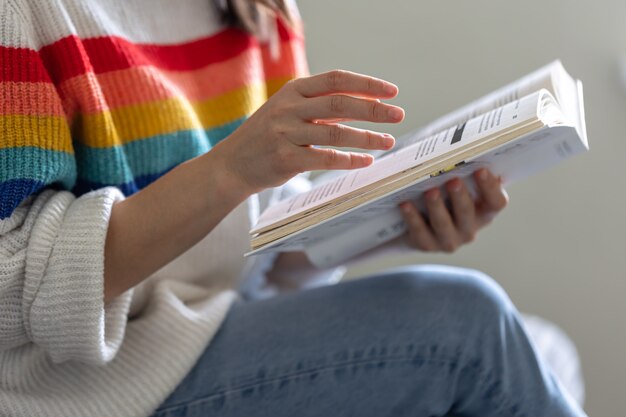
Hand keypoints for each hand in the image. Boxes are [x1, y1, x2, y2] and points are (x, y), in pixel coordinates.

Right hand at [211, 70, 404, 193]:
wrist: (232, 164)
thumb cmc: (267, 136)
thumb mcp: (289, 111)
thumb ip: (321, 105)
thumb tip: (366, 103)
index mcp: (293, 90)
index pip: (336, 80)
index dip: (366, 84)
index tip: (391, 91)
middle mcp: (289, 108)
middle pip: (340, 103)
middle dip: (374, 109)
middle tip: (398, 114)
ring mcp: (285, 133)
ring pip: (336, 132)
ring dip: (367, 137)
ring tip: (388, 141)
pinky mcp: (285, 159)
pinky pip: (325, 158)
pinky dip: (349, 160)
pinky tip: (366, 161)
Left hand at [399, 168, 507, 252]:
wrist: (418, 224)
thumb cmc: (442, 194)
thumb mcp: (454, 183)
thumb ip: (461, 168)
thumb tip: (459, 141)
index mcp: (483, 211)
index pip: (497, 203)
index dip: (491, 188)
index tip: (481, 169)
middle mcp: (470, 229)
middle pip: (468, 213)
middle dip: (460, 196)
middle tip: (453, 180)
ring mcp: (449, 240)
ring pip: (444, 225)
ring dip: (437, 207)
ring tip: (430, 191)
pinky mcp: (427, 245)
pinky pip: (420, 232)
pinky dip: (412, 218)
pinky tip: (405, 204)